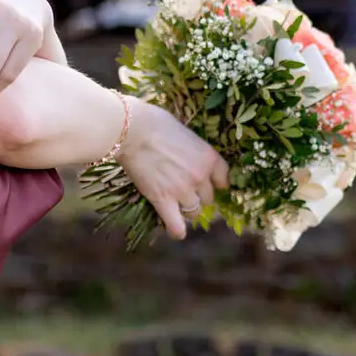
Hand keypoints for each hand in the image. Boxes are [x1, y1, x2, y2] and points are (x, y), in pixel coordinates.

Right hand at [117, 102, 230, 239]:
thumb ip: (191, 149)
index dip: (217, 184)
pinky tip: (176, 232)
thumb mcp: (183, 131)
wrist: (132, 131)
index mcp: (208, 157)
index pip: (223, 178)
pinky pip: (176, 225)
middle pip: (208, 198)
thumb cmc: (154, 123)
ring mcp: (182, 191)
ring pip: (194, 212)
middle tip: (185, 192)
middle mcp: (200, 177)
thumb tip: (185, 154)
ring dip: (187, 210)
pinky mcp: (163, 200)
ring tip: (176, 206)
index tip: (213, 185)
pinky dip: (176, 230)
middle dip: (199, 196)